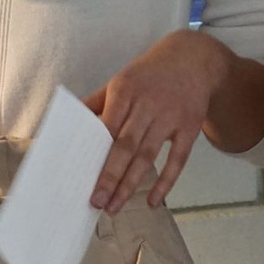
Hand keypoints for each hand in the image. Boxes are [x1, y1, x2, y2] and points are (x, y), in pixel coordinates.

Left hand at [85, 30, 229, 212]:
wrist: (192, 58)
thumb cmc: (149, 75)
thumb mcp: (121, 79)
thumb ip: (97, 102)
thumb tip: (70, 123)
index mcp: (125, 90)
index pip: (107, 126)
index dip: (94, 152)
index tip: (80, 176)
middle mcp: (148, 103)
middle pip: (126, 145)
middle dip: (110, 176)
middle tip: (97, 202)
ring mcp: (171, 116)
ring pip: (148, 155)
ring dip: (130, 184)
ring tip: (114, 206)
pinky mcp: (190, 127)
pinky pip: (177, 159)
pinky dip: (166, 182)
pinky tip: (152, 201)